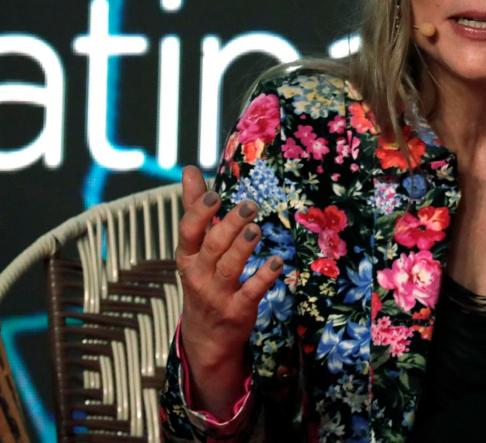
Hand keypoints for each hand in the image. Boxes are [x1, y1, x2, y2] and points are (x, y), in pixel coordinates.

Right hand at [175, 165, 282, 415]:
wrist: (205, 336)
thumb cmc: (202, 279)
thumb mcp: (194, 248)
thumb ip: (195, 209)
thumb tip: (190, 171)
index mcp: (187, 257)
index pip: (188, 232)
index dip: (200, 213)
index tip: (216, 194)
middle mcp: (199, 275)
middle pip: (212, 247)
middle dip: (230, 225)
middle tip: (249, 205)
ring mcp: (218, 294)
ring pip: (230, 268)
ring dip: (244, 248)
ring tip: (257, 229)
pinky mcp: (238, 310)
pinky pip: (251, 292)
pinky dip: (264, 277)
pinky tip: (277, 262)